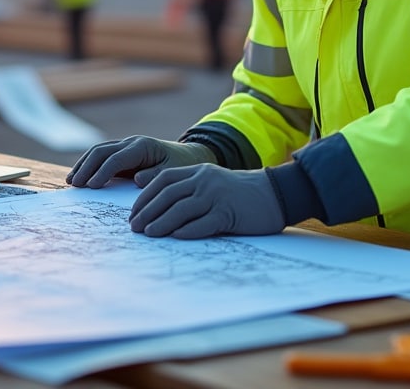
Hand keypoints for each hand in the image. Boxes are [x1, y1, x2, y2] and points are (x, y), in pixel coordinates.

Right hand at [65, 136, 215, 188]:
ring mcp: (124, 146)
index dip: (102, 172)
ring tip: (71, 181)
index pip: (117, 158)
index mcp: (143, 146)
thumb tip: (137, 179)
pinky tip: (79, 177)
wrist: (188, 156)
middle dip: (86, 167)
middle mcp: (131, 142)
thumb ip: (156, 175)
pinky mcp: (121, 153)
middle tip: (75, 184)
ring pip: (97, 151)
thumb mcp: (175, 171)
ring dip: (83, 165)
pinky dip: (88, 165)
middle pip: (102, 151)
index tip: (91, 186)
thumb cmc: (182, 166)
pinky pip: (101, 156)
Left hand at [128, 163, 286, 238]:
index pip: (163, 181)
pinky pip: (203, 224)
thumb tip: (160, 212)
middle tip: (134, 227)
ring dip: (161, 222)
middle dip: (147, 211)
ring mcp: (217, 196)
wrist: (275, 193)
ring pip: (181, 209)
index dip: (145, 197)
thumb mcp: (213, 183)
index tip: (133, 212)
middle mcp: (205, 181)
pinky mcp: (229, 213)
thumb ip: (190, 191)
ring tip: (149, 233)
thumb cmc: (241, 193)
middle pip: (168, 195)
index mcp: (198, 172)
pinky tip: (175, 238)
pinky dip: (187, 231)